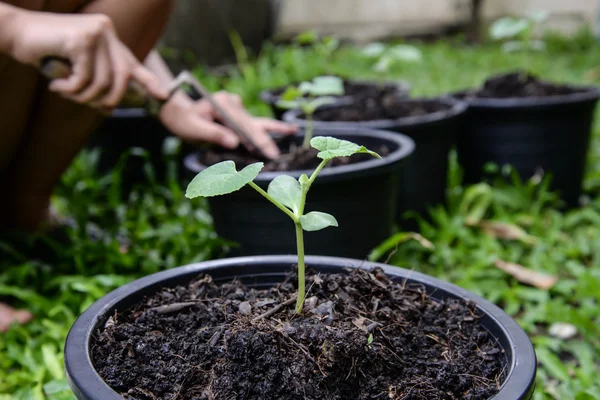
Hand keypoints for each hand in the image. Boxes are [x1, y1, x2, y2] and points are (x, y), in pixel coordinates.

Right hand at [9, 11, 166, 109]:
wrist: (16, 34)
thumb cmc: (45, 52)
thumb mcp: (77, 66)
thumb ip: (97, 76)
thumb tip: (113, 103)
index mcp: (110, 37)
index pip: (133, 63)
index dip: (149, 82)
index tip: (164, 96)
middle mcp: (107, 31)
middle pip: (122, 78)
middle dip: (110, 99)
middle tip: (95, 107)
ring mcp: (96, 33)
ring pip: (103, 81)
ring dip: (83, 96)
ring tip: (65, 93)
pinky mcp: (82, 39)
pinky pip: (84, 78)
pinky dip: (70, 89)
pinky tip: (55, 86)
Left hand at [159, 91, 297, 158]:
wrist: (176, 113)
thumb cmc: (183, 121)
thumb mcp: (194, 129)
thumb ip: (214, 134)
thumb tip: (234, 142)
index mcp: (222, 104)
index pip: (244, 125)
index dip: (257, 139)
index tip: (267, 152)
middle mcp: (232, 103)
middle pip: (253, 123)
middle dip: (267, 138)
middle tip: (280, 151)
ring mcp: (235, 107)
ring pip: (255, 122)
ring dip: (273, 129)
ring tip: (293, 130)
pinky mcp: (236, 113)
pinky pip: (251, 124)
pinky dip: (264, 130)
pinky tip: (283, 130)